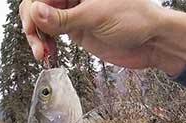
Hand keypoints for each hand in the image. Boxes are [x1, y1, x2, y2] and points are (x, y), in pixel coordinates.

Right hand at [19, 0, 185, 75]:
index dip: (33, 8)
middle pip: (37, 5)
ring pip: (41, 21)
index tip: (32, 25)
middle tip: (38, 44)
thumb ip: (63, 17)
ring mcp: (72, 13)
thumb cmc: (135, 19)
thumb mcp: (95, 16)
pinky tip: (47, 53)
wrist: (153, 41)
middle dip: (32, 24)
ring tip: (42, 53)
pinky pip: (51, 34)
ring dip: (37, 38)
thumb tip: (35, 12)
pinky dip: (45, 44)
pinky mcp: (75, 29)